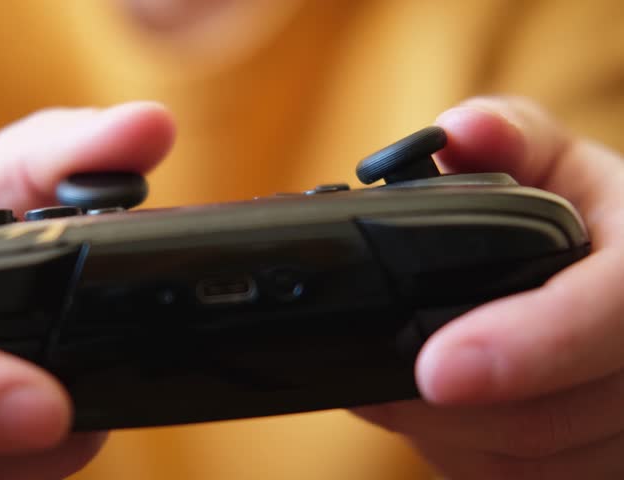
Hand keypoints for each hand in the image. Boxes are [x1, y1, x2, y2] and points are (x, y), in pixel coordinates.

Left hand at [354, 97, 623, 478]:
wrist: (623, 271)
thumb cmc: (591, 218)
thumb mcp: (558, 161)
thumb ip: (507, 139)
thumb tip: (460, 130)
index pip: (609, 317)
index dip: (526, 347)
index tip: (435, 367)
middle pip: (553, 417)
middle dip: (446, 409)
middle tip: (367, 381)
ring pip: (539, 464)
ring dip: (449, 439)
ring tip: (394, 396)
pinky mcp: (612, 459)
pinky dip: (471, 461)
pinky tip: (438, 425)